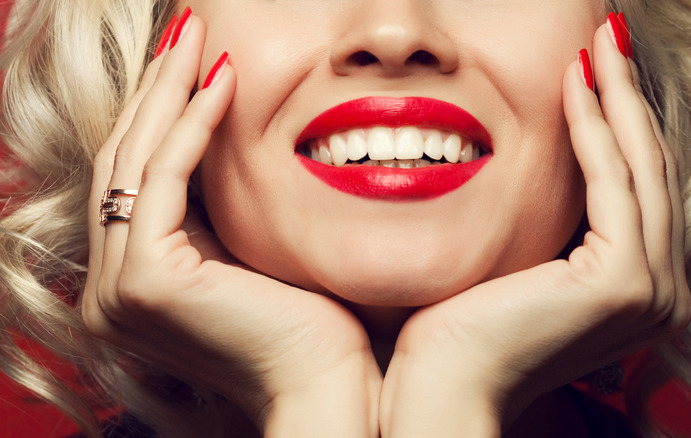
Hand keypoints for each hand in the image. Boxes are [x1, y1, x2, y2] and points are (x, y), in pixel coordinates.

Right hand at [81, 12, 379, 435]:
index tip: (193, 62)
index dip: (162, 113)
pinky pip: (164, 179)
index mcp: (136, 283)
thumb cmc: (306, 323)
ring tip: (195, 38)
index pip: (139, 178)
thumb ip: (220, 212)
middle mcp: (111, 288)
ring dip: (169, 93)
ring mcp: (119, 288)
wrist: (326, 383)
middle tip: (184, 32)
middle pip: (126, 162)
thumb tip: (225, 143)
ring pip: (137, 162)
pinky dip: (193, 125)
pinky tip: (221, 81)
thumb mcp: (249, 254)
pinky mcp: (147, 280)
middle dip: (157, 91)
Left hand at [380, 18, 690, 436]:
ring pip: (639, 167)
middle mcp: (661, 294)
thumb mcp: (520, 262)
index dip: (619, 121)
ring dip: (618, 98)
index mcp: (636, 290)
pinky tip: (574, 83)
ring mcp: (651, 291)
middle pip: (648, 169)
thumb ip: (550, 224)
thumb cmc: (464, 327)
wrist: (441, 386)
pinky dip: (595, 128)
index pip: (633, 186)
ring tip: (600, 43)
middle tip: (609, 37)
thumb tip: (546, 165)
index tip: (597, 68)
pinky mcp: (625, 282)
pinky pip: (612, 182)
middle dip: (627, 96)